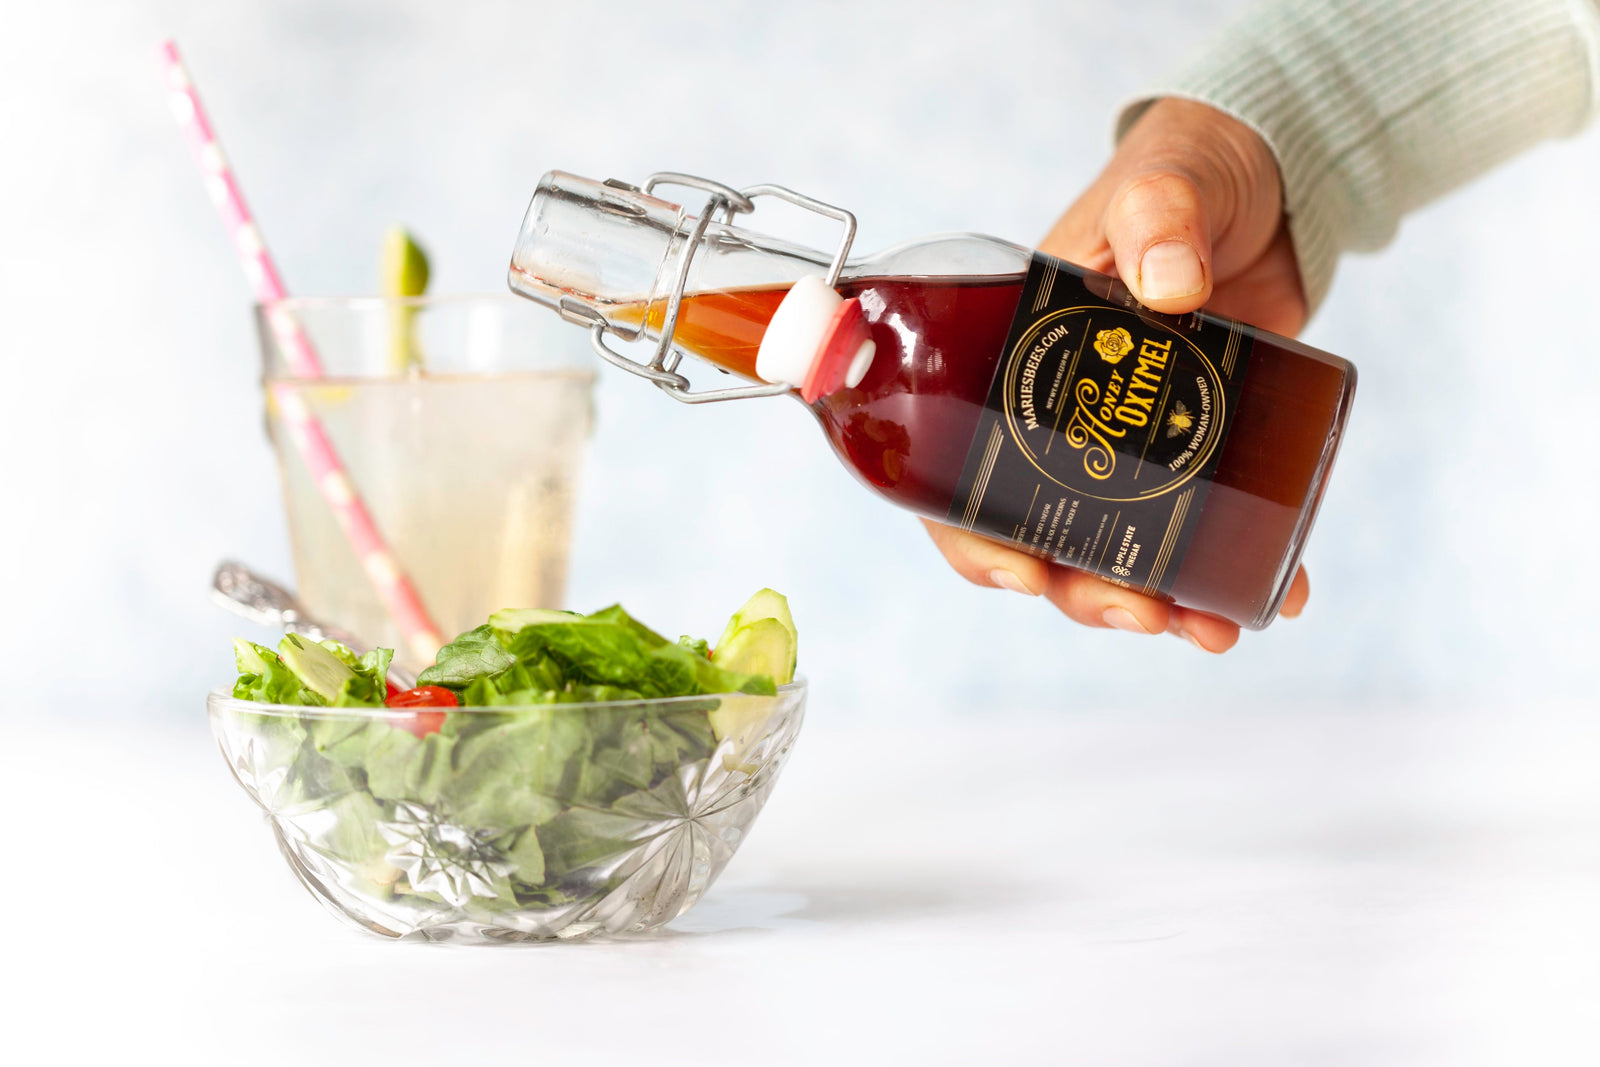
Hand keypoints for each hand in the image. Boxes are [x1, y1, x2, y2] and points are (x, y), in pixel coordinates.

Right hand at [923, 98, 1310, 651]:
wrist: (1269, 183)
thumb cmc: (1183, 177)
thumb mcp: (1160, 187)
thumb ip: (1157, 216)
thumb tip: (1170, 287)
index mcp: (1017, 369)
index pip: (962, 474)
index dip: (976, 541)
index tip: (1023, 575)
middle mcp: (1062, 420)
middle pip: (1042, 535)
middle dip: (1080, 591)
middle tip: (1135, 609)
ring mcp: (1134, 443)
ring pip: (1119, 550)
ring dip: (1151, 601)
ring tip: (1201, 629)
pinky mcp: (1206, 449)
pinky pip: (1209, 525)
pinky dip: (1237, 570)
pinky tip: (1279, 595)